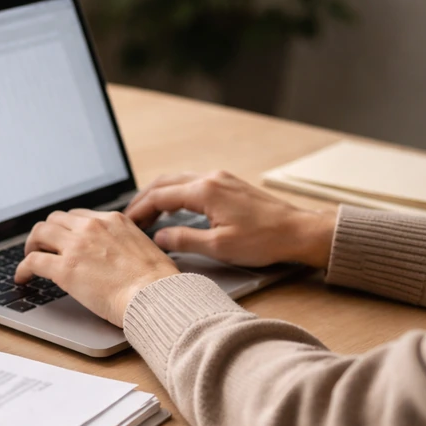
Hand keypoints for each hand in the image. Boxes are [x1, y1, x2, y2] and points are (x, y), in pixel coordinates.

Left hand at [15, 209, 178, 326]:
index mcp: (113, 220)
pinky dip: (23, 268)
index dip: (66, 228)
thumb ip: (124, 243)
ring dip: (31, 245)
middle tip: (42, 247)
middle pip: (55, 220)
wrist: (155, 295)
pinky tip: (22, 278)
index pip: (78, 216)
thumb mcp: (143, 248)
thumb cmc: (156, 282)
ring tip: (29, 258)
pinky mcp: (65, 268)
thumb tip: (117, 254)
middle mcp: (92, 227)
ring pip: (39, 233)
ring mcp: (77, 246)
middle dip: (46, 233)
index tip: (62, 239)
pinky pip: (32, 261)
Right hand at [124, 171, 336, 268]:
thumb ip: (183, 240)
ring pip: (178, 181)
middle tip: (129, 218)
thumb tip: (158, 238)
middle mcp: (211, 179)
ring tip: (145, 214)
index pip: (159, 196)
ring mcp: (221, 179)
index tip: (126, 224)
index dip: (138, 211)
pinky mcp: (229, 185)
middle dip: (143, 200)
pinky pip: (192, 183)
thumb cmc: (264, 240)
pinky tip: (172, 208)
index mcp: (205, 191)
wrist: (299, 231)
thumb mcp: (218, 247)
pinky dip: (174, 194)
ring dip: (158, 195)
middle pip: (164, 183)